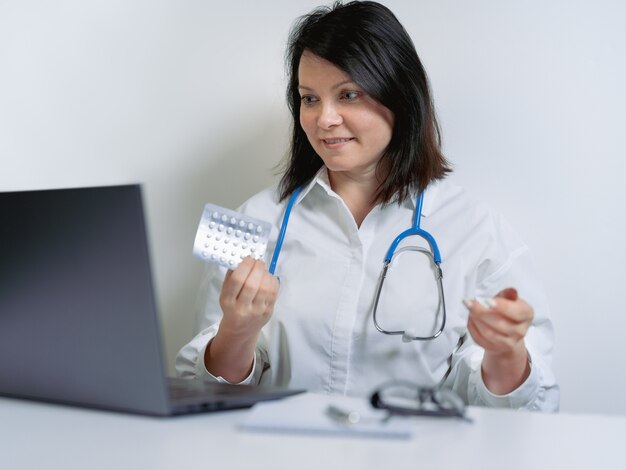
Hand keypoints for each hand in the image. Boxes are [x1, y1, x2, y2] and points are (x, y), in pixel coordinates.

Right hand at [204, 257, 278, 381]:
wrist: (240, 329)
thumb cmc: (232, 307)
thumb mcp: (224, 293)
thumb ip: (231, 276)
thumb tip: (241, 259)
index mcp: (228, 302)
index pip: (237, 281)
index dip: (244, 266)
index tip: (248, 258)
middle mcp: (242, 308)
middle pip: (252, 284)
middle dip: (257, 268)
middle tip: (257, 261)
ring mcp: (257, 311)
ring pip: (265, 288)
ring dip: (265, 274)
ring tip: (262, 269)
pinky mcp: (268, 312)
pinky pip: (273, 293)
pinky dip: (272, 281)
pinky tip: (267, 278)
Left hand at [465, 288, 532, 393]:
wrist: (506, 328)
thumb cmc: (506, 309)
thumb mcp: (508, 298)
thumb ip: (508, 294)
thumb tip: (512, 291)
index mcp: (527, 315)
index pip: (516, 313)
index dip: (502, 307)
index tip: (487, 300)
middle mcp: (521, 331)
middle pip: (499, 323)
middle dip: (481, 312)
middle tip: (469, 303)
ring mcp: (509, 343)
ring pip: (489, 333)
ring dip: (475, 320)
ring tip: (469, 309)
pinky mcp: (496, 348)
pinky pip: (480, 339)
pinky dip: (472, 328)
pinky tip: (470, 319)